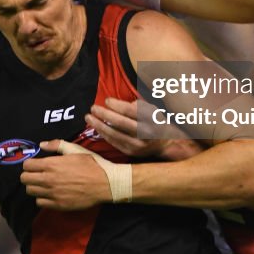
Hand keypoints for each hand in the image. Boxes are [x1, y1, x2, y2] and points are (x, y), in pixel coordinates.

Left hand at [20, 149, 109, 209]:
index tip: (35, 164)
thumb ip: (57, 145)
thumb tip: (42, 144)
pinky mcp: (57, 205)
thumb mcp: (75, 149)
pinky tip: (50, 194)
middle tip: (37, 174)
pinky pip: (39, 203)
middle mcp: (48, 179)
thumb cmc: (91, 164)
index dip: (30, 163)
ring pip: (30, 191)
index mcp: (51, 164)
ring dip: (35, 186)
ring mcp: (52, 194)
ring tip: (43, 184)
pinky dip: (42, 198)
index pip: (26, 165)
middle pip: (25, 179)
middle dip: (29, 175)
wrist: (105, 183)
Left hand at [87, 97, 202, 160]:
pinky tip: (97, 127)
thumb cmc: (155, 121)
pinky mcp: (131, 153)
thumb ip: (137, 105)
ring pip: (115, 134)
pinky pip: (114, 142)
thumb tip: (118, 104)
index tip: (106, 100)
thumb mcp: (152, 109)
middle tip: (93, 108)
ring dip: (99, 125)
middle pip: (121, 123)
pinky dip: (104, 134)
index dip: (117, 105)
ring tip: (89, 117)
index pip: (131, 111)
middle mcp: (145, 133)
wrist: (164, 144)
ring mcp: (138, 145)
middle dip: (104, 114)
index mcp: (152, 120)